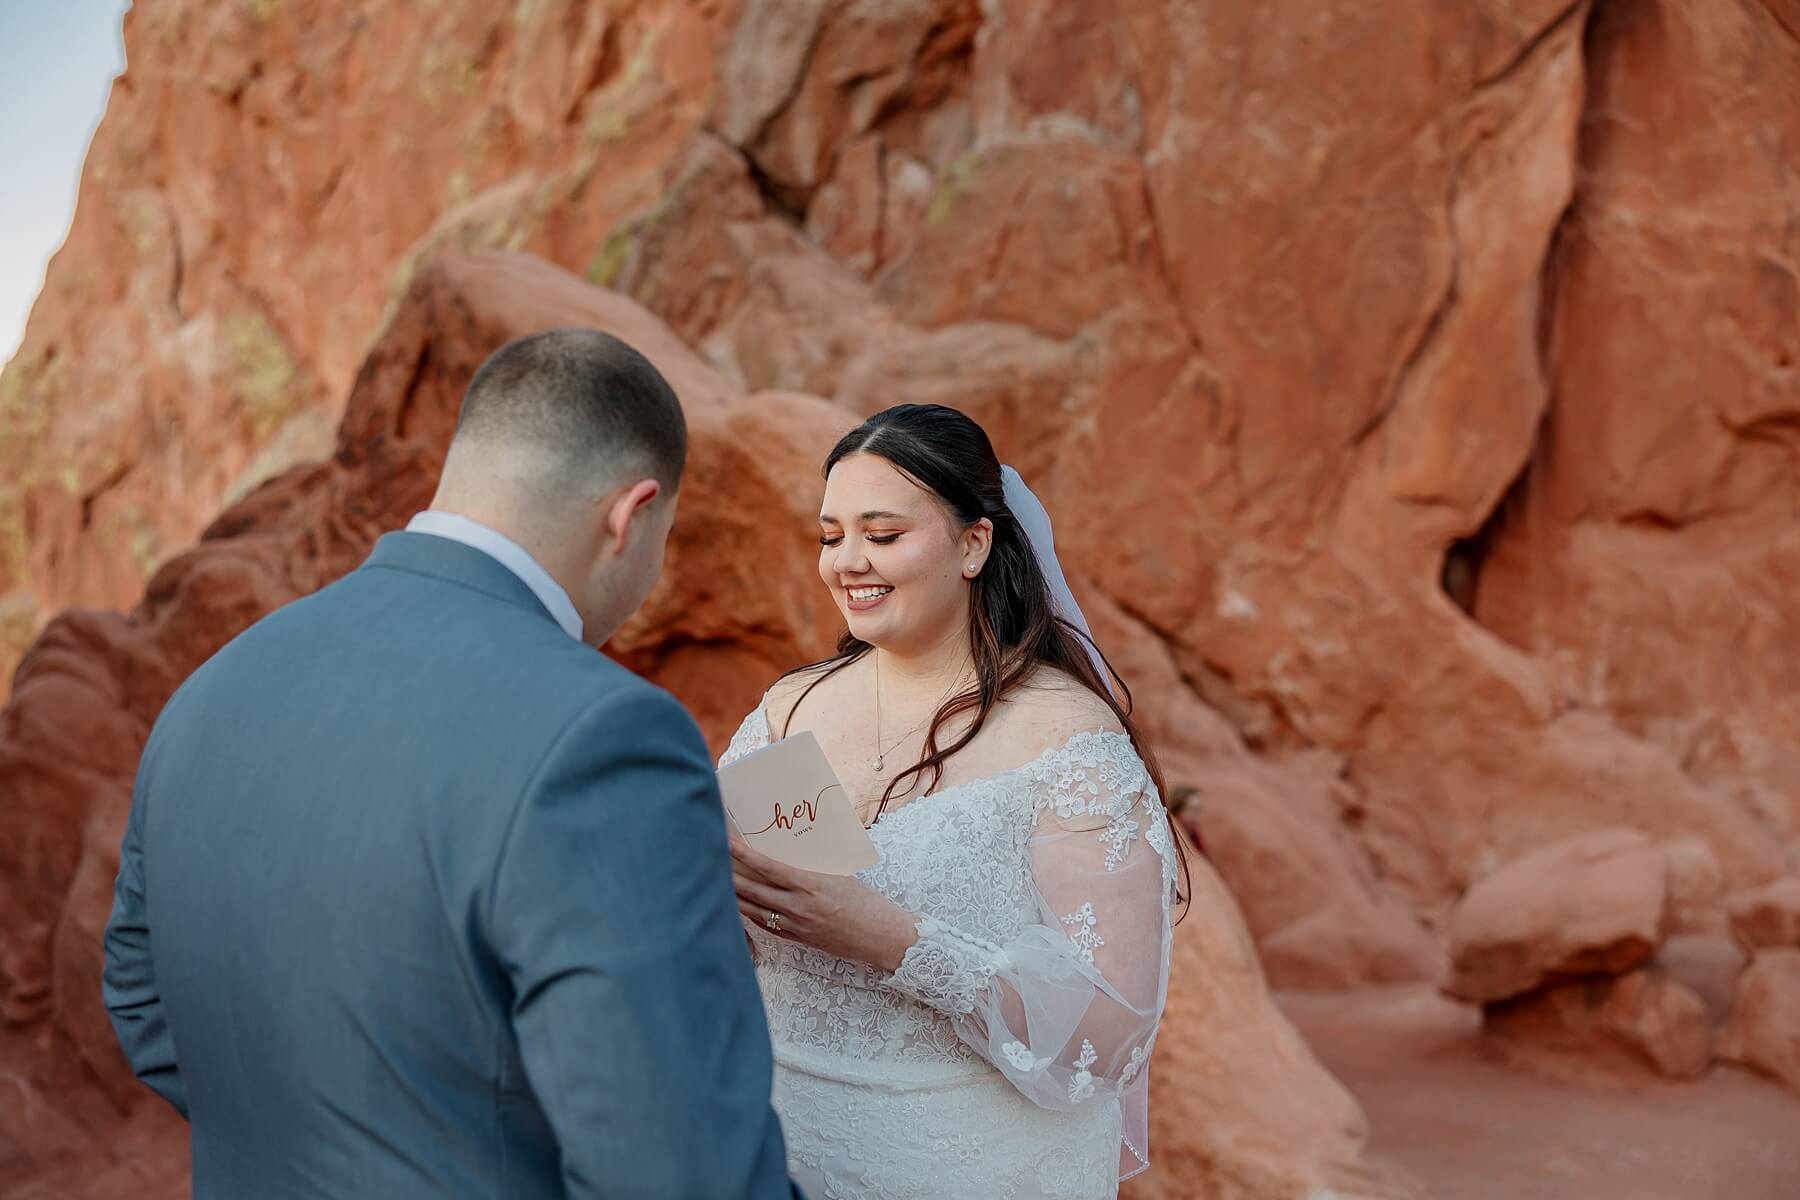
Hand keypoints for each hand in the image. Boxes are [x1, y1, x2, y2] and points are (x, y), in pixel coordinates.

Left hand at [730, 836, 918, 972]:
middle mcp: (797, 906)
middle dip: (730, 876)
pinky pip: (765, 925)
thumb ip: (812, 868)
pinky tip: (740, 907)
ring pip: (754, 910)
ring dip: (735, 897)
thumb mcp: (839, 876)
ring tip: (718, 884)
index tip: (729, 843)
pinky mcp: (797, 939)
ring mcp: (795, 925)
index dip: (745, 855)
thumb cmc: (865, 902)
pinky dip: (750, 915)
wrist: (879, 936)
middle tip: (711, 862)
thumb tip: (791, 854)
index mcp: (809, 885)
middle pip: (753, 890)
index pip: (768, 867)